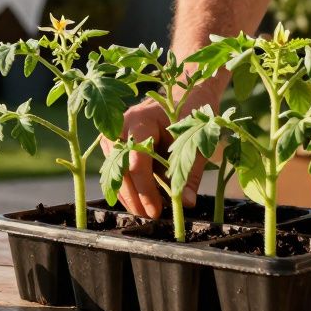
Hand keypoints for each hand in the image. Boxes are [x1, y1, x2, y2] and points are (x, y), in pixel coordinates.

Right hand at [105, 83, 220, 217]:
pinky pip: (117, 168)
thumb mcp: (195, 142)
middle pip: (121, 169)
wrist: (186, 93)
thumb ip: (189, 172)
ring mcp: (115, 133)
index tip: (156, 211)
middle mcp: (121, 125)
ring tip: (144, 212)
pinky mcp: (115, 143)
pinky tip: (138, 201)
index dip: (146, 190)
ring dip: (127, 194)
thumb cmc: (192, 114)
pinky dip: (127, 186)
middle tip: (149, 217)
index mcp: (141, 120)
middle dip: (133, 197)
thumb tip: (185, 202)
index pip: (138, 162)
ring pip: (114, 171)